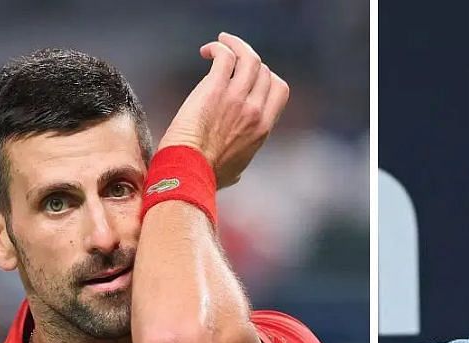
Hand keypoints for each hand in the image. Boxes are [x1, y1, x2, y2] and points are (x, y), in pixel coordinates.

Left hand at [158, 32, 289, 188]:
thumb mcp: (236, 170)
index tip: (249, 77)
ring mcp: (236, 98)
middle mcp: (255, 110)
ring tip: (222, 41)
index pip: (279, 89)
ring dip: (236, 44)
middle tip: (232, 56)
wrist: (189, 171)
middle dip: (249, 60)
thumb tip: (236, 168)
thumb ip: (241, 159)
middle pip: (265, 70)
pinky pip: (225, 56)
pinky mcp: (214, 89)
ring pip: (249, 57)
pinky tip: (207, 51)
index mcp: (263, 128)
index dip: (267, 77)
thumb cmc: (207, 175)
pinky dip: (219, 47)